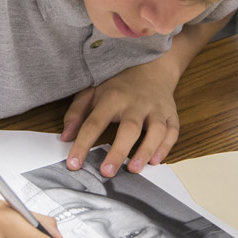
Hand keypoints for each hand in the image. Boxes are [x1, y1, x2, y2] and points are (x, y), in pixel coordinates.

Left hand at [60, 59, 179, 176]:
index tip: (74, 164)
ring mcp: (156, 109)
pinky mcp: (171, 114)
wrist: (151, 66)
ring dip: (145, 151)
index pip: (94, 123)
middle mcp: (136, 103)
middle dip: (118, 151)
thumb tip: (65, 136)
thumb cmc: (118, 84)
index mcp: (112, 98)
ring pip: (155, 131)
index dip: (83, 144)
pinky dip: (166, 147)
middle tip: (107, 172)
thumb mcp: (92, 90)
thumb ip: (76, 112)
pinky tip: (155, 161)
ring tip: (132, 169)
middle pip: (129, 128)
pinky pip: (172, 132)